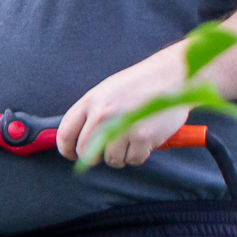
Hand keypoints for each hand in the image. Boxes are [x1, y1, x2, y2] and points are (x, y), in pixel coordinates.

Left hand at [56, 48, 192, 167]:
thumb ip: (90, 113)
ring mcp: (122, 127)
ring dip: (121, 155)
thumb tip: (76, 138)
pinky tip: (145, 138)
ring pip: (111, 160)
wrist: (171, 77)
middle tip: (107, 150)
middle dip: (94, 157)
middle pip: (85, 152)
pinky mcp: (143, 137)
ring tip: (132, 137)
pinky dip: (139, 154)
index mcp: (90, 101)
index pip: (65, 134)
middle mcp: (103, 115)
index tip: (72, 154)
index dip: (66, 149)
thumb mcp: (106, 91)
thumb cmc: (138, 85)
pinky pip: (133, 160)